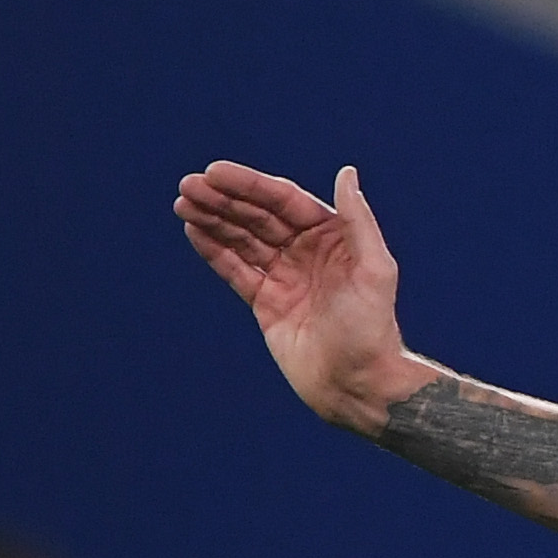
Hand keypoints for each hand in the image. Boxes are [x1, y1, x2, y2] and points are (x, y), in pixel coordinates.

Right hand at [175, 160, 420, 432]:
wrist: (357, 385)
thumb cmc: (372, 329)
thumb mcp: (374, 270)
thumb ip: (358, 221)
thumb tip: (347, 172)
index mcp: (334, 238)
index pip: (285, 201)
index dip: (250, 185)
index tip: (214, 172)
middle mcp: (308, 252)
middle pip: (259, 216)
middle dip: (223, 199)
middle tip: (187, 185)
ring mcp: (286, 277)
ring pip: (242, 239)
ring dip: (213, 219)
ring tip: (183, 203)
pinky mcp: (266, 303)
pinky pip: (236, 270)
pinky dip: (214, 250)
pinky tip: (193, 230)